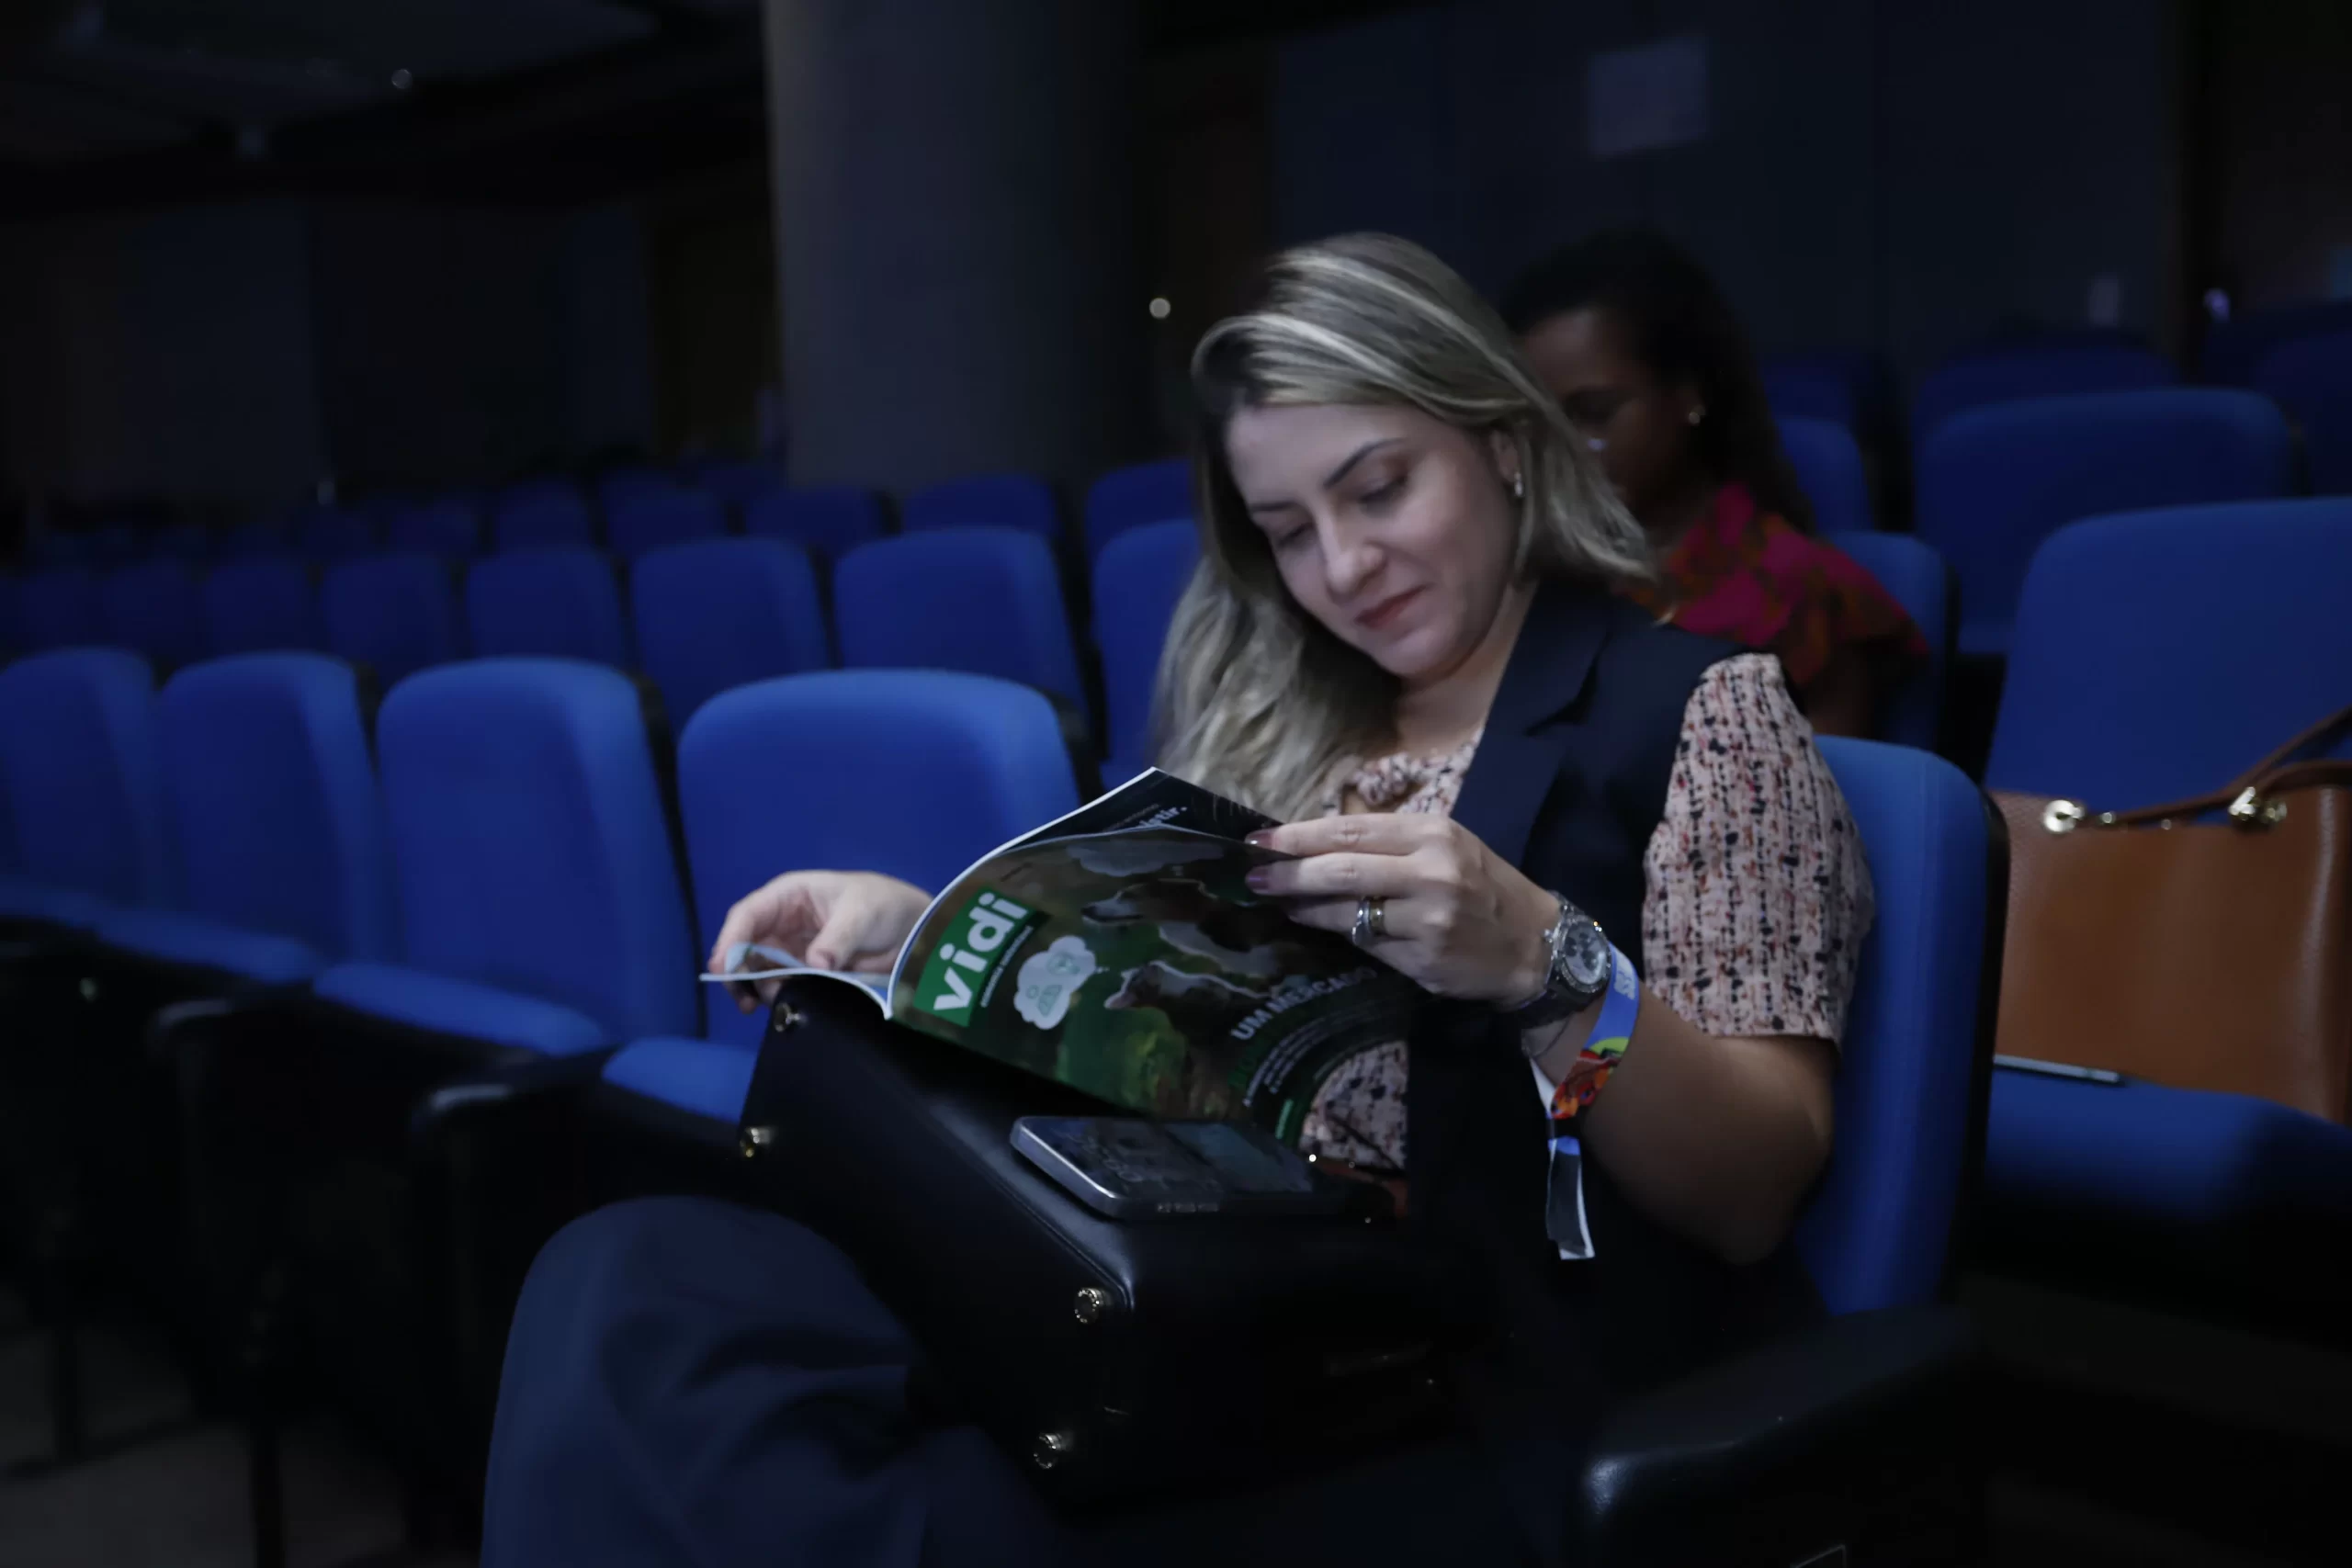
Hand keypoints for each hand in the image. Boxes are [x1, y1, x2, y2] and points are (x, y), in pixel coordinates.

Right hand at [708, 871, 930, 1012]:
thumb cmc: (883, 906)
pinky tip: (787, 1005)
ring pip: (759, 971)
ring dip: (760, 989)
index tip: (724, 967)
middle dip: (738, 972)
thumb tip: (816, 964)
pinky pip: (781, 985)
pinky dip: (779, 997)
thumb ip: (839, 938)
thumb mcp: (863, 914)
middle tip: (743, 1000)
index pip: (748, 914)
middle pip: (745, 947)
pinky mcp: (804, 973)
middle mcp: (782, 922)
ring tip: (778, 1002)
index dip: (731, 940)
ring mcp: (791, 949)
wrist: (911, 930)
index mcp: (789, 896)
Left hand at [1245, 814, 1556, 1004]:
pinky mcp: (1424, 957)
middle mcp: (1431, 871)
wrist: (1534, 944)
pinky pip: (1365, 943)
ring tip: (1273, 898)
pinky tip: (1313, 925)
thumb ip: (1389, 843)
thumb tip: (1314, 843)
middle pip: (1340, 868)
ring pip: (1346, 910)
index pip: (1351, 830)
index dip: (1299, 836)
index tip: (1259, 840)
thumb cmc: (1482, 888)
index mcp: (1432, 833)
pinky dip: (1334, 932)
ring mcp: (1428, 917)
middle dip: (1288, 872)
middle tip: (1252, 874)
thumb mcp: (1446, 847)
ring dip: (1302, 905)